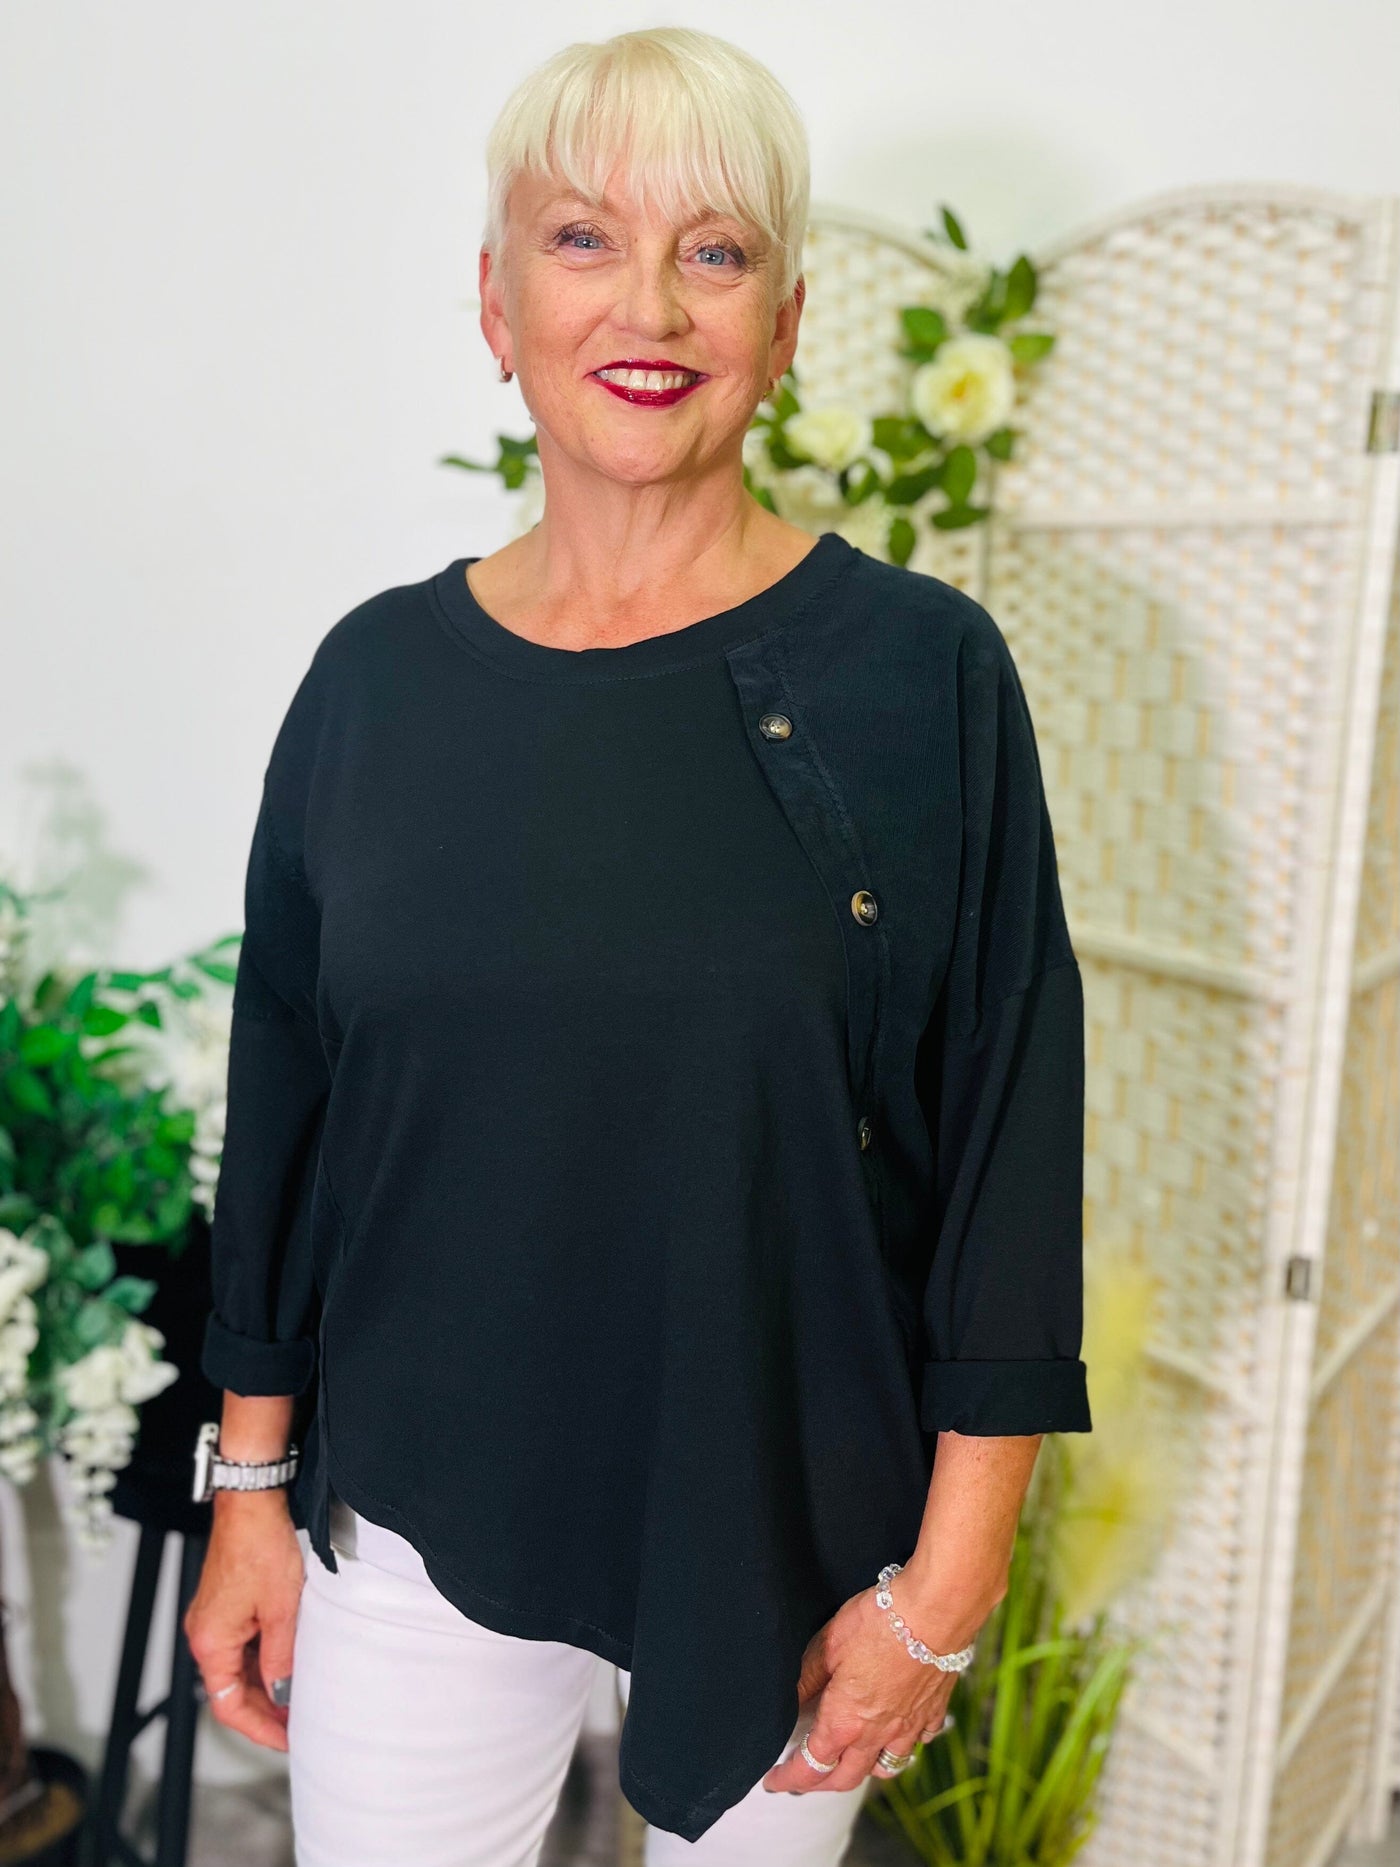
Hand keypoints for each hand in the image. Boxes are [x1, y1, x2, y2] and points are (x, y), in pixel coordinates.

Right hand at [184, 1490, 304, 1751]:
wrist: (251, 1502)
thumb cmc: (260, 1548)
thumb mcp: (282, 1611)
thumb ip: (280, 1658)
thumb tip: (283, 1693)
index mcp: (210, 1643)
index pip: (229, 1706)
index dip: (260, 1727)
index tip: (288, 1739)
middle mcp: (204, 1634)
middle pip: (231, 1690)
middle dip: (265, 1709)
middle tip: (299, 1724)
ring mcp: (212, 1619)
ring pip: (237, 1668)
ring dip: (265, 1684)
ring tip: (298, 1697)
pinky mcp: (224, 1604)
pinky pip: (241, 1644)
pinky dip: (262, 1660)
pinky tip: (288, 1662)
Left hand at [761, 1581, 976, 1794]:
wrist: (934, 1612)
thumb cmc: (878, 1624)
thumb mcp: (828, 1645)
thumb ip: (808, 1677)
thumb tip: (793, 1699)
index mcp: (844, 1723)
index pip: (810, 1767)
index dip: (788, 1777)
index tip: (774, 1780)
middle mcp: (877, 1734)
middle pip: (846, 1778)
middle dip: (821, 1784)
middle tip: (805, 1777)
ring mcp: (909, 1727)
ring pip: (885, 1767)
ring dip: (864, 1769)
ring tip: (851, 1759)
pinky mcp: (933, 1711)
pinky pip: (918, 1741)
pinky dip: (903, 1742)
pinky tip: (897, 1731)